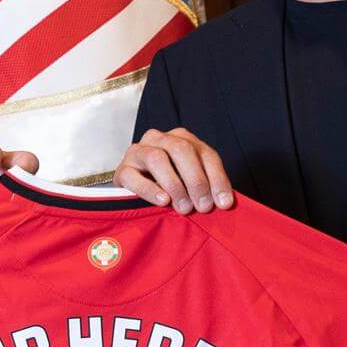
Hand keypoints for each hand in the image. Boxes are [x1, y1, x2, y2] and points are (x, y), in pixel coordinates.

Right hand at [114, 128, 233, 213]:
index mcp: (182, 138)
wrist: (134, 188)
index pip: (205, 154)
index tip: (223, 203)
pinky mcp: (122, 169)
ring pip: (157, 158)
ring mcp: (138, 151)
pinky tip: (163, 201)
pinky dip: (150, 190)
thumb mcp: (190, 181)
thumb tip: (224, 202)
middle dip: (196, 181)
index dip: (217, 178)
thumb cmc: (168, 185)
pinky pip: (134, 177)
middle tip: (203, 207)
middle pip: (182, 150)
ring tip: (184, 208)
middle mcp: (160, 138)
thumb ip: (207, 186)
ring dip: (175, 185)